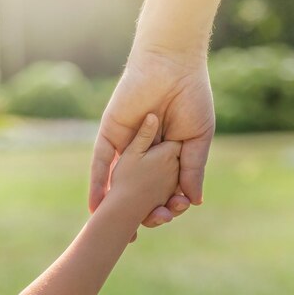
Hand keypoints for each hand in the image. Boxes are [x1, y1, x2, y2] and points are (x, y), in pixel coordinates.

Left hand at [90, 49, 214, 226]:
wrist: (173, 65)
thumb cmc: (192, 98)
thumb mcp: (197, 139)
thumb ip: (193, 169)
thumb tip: (194, 201)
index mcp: (167, 154)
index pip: (164, 186)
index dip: (167, 202)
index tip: (172, 213)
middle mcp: (144, 153)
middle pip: (140, 189)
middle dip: (141, 209)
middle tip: (147, 225)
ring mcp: (125, 145)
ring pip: (118, 181)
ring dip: (116, 205)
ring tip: (115, 229)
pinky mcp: (109, 135)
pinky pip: (100, 163)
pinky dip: (97, 184)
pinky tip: (95, 206)